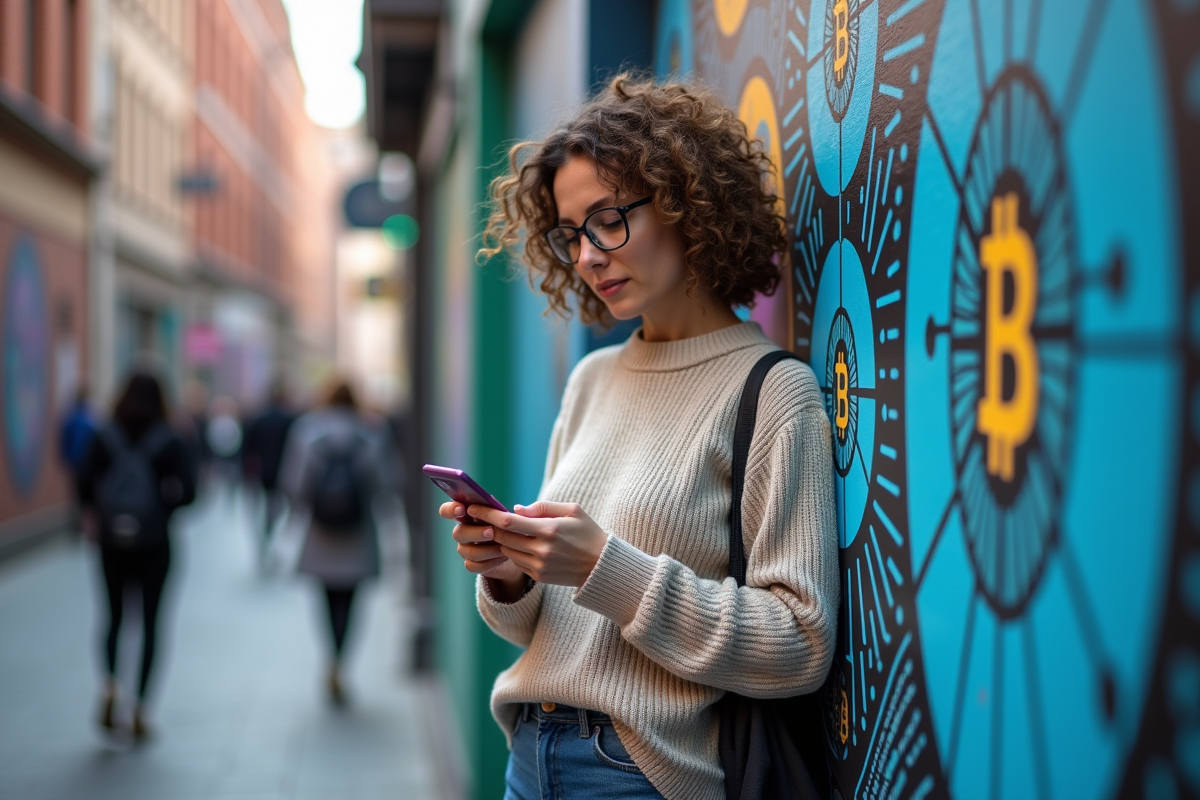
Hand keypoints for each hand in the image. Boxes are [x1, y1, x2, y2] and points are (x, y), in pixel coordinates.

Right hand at [438, 501, 525, 587]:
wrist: (521, 551)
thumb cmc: (517, 526)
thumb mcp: (519, 516)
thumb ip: (519, 510)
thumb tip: (517, 509)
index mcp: (468, 514)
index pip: (448, 510)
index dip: (451, 509)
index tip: (464, 509)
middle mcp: (464, 531)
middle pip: (458, 533)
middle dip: (475, 532)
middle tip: (491, 531)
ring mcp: (467, 548)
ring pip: (466, 551)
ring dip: (485, 549)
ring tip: (503, 546)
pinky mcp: (474, 564)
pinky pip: (473, 566)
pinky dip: (489, 562)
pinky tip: (503, 557)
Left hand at [466, 501, 607, 587]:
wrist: (601, 566)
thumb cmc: (587, 532)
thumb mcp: (572, 510)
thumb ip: (542, 507)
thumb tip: (515, 509)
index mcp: (550, 530)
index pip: (508, 521)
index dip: (487, 514)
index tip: (473, 508)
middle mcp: (542, 550)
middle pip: (502, 537)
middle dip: (488, 527)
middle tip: (477, 517)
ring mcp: (540, 566)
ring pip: (507, 550)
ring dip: (500, 540)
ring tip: (497, 529)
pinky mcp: (539, 576)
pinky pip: (516, 562)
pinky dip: (512, 551)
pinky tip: (515, 543)